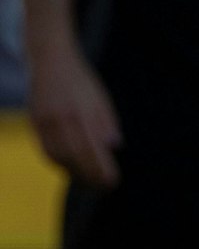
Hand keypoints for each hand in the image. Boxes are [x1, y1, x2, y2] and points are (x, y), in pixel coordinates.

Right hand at [27, 37, 120, 187]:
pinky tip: (68, 167)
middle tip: (103, 186)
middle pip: (76, 158)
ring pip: (58, 157)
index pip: (93, 149)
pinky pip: (45, 150)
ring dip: (74, 172)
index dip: (102, 168)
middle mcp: (63, 120)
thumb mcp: (100, 97)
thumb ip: (106, 121)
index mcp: (83, 112)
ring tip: (88, 180)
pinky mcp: (35, 123)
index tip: (113, 181)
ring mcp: (46, 122)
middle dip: (90, 175)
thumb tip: (113, 146)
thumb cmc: (80, 81)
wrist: (50, 62)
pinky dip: (57, 162)